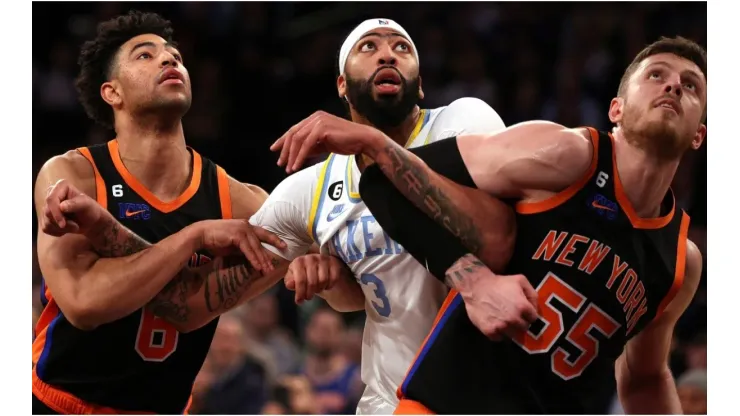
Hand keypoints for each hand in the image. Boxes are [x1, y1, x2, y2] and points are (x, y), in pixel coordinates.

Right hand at [41, 179, 105, 236]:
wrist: (90, 221)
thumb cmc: (90, 209)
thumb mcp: (87, 205)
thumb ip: (75, 204)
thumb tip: (61, 206)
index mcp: (61, 186)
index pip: (51, 199)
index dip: (56, 213)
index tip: (63, 224)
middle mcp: (51, 194)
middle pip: (47, 212)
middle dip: (62, 223)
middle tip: (76, 226)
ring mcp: (47, 207)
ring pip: (47, 222)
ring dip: (62, 229)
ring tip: (74, 226)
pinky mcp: (46, 218)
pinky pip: (46, 229)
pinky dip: (58, 232)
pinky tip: (67, 228)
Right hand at [196, 220, 286, 271]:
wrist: (201, 235)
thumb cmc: (216, 240)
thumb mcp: (233, 245)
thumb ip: (244, 248)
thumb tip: (253, 257)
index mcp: (247, 226)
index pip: (264, 233)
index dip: (274, 239)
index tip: (284, 245)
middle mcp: (246, 226)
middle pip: (262, 242)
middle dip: (268, 255)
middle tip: (274, 267)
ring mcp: (242, 229)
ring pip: (256, 247)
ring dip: (262, 260)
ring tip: (267, 270)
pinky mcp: (237, 235)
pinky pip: (248, 249)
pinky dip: (253, 259)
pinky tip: (258, 267)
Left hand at [270, 111, 387, 172]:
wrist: (363, 140)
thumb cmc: (347, 142)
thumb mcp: (324, 144)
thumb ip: (311, 147)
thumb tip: (296, 155)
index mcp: (315, 118)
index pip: (295, 129)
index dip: (283, 140)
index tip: (275, 150)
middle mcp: (315, 117)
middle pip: (293, 134)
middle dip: (285, 150)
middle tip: (280, 163)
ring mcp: (318, 121)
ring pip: (298, 140)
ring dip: (292, 156)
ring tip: (289, 168)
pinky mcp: (322, 129)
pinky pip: (306, 145)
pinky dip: (300, 157)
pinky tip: (297, 166)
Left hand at [284, 253, 347, 303]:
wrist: (318, 269)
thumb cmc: (303, 276)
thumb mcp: (293, 279)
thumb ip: (290, 282)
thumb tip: (290, 284)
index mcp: (298, 261)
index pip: (300, 280)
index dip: (300, 293)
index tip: (299, 301)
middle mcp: (310, 258)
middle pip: (312, 282)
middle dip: (309, 294)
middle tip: (308, 297)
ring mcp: (323, 259)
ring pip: (323, 281)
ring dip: (320, 289)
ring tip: (316, 290)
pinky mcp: (334, 262)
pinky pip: (333, 278)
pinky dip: (329, 285)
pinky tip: (325, 286)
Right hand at [449, 256, 537, 339]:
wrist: (476, 286)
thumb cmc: (499, 282)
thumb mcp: (520, 280)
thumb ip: (532, 293)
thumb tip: (535, 308)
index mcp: (523, 306)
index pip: (534, 318)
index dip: (529, 314)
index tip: (524, 312)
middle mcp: (514, 318)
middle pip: (525, 328)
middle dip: (521, 322)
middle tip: (514, 316)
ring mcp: (501, 326)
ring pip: (514, 336)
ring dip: (511, 330)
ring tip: (506, 322)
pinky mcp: (490, 331)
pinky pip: (500, 338)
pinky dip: (500, 334)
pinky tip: (497, 324)